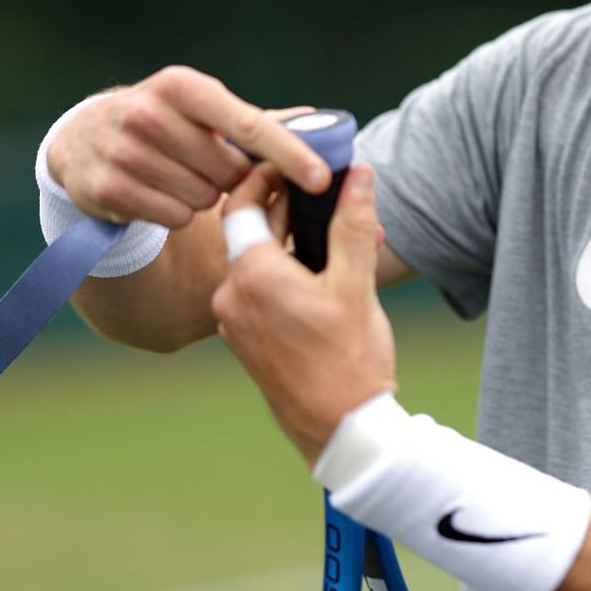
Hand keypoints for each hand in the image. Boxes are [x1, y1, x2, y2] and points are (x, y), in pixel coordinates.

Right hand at [45, 65, 332, 227]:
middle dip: (229, 176)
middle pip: (229, 171)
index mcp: (181, 86)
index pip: (247, 124)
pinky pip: (174, 217)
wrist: (83, 139)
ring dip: (202, 196)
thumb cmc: (162, 121)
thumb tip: (314, 118)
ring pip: (203, 198)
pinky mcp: (109, 189)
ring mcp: (125, 152)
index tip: (322, 178)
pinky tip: (157, 193)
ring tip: (177, 176)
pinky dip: (176, 213)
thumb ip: (255, 118)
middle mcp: (149, 113)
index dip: (289, 153)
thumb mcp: (200, 108)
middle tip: (206, 165)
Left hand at [213, 163, 395, 466]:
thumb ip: (353, 223)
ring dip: (294, 242)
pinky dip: (287, 273)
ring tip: (342, 236)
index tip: (293, 161)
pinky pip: (261, 290)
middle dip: (291, 208)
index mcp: (251, 275)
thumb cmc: (349, 359)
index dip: (265, 175)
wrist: (340, 430)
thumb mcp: (356, 283)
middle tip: (327, 190)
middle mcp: (231, 295)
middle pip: (252, 230)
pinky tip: (327, 273)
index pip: (242, 203)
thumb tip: (358, 174)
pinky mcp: (246, 340)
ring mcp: (235, 321)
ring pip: (259, 261)